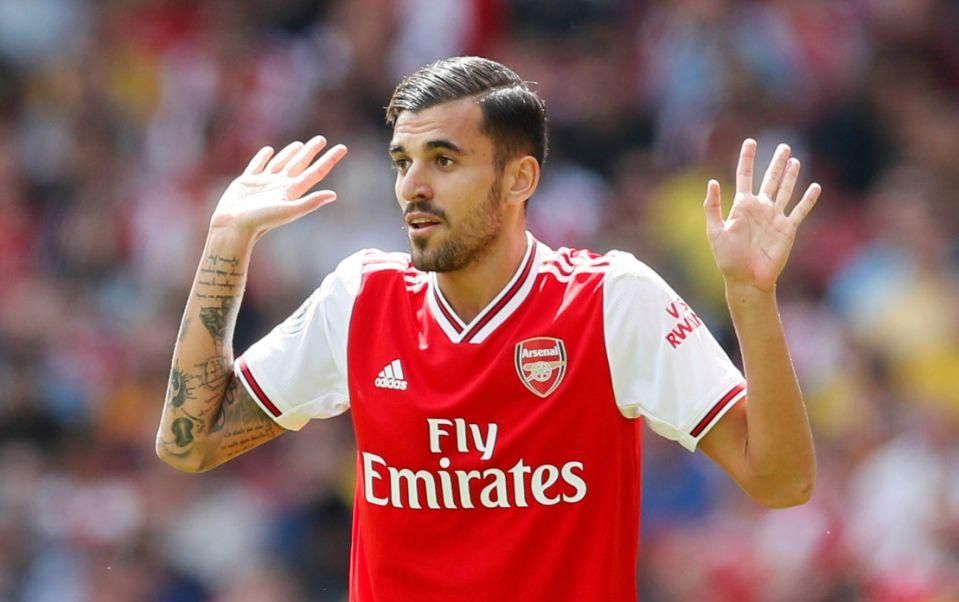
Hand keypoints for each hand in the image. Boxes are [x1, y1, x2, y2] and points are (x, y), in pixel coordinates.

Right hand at [210, 136, 347, 237]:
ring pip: (280, 163)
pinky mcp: (246, 182)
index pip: (316, 172)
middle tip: (322, 139)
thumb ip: (310, 203)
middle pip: (300, 163)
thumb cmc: (260, 220)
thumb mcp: (288, 211)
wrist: (233, 226)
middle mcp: (280, 185)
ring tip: (299, 144)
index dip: (330, 159)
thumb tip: (333, 195)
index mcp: (292, 191)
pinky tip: (268, 151)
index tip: (342, 148)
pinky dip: (263, 157)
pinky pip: (257, 165)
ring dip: (290, 153)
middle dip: (311, 151)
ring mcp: (264, 183)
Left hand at [704, 139, 820, 292]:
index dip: (747, 158)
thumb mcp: (715, 231)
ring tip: (794, 159)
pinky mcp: (788, 229)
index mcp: (742, 206)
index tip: (750, 142)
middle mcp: (760, 208)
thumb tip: (712, 182)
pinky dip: (808, 199)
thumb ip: (713, 207)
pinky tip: (815, 187)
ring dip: (790, 175)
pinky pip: (800, 210)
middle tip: (782, 145)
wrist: (746, 279)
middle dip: (775, 162)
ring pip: (785, 190)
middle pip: (770, 179)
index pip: (745, 175)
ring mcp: (775, 218)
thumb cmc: (728, 258)